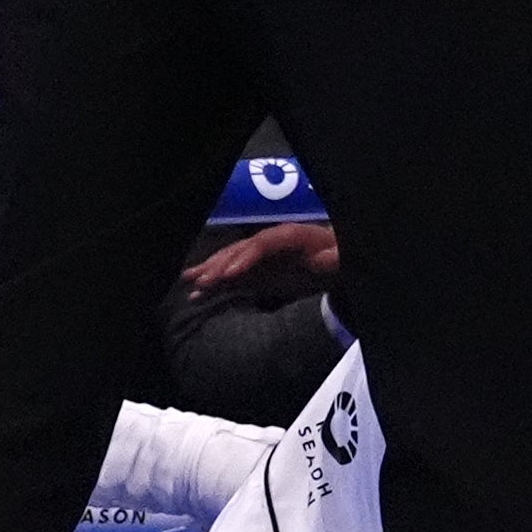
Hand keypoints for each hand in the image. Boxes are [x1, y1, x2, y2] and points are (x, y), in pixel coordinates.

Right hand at [181, 221, 341, 313]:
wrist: (337, 262)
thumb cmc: (339, 255)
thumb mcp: (341, 256)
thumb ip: (335, 258)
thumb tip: (326, 259)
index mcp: (292, 236)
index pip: (263, 243)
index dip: (245, 257)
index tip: (229, 275)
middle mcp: (271, 244)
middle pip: (241, 251)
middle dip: (220, 266)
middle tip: (201, 282)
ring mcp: (261, 258)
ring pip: (231, 262)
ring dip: (210, 272)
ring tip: (190, 284)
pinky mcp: (258, 273)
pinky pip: (233, 278)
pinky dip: (215, 286)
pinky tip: (197, 296)